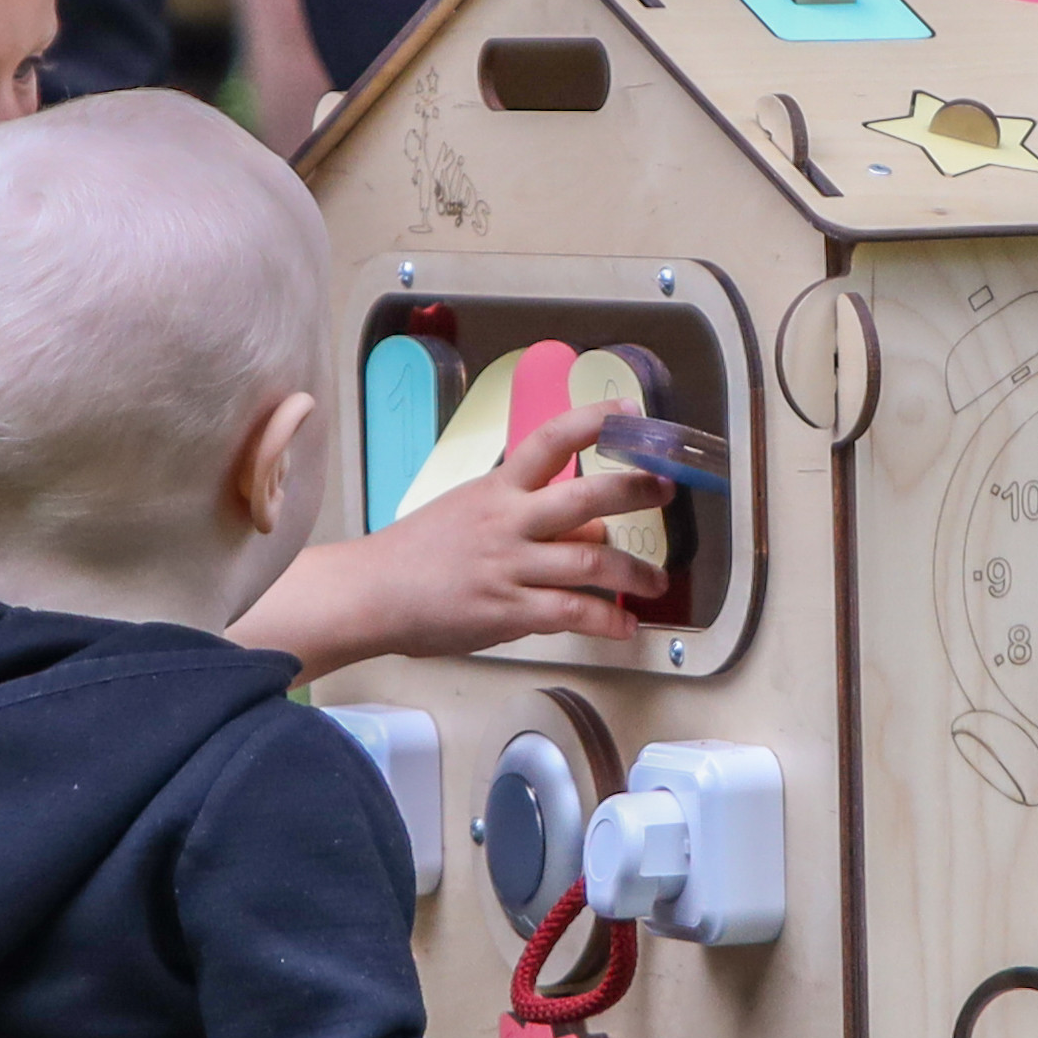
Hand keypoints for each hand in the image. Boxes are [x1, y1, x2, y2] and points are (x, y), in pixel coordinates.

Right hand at [233, 402, 670, 676]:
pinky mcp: (508, 610)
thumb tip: (587, 531)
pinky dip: (605, 621)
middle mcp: (507, 521)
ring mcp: (509, 566)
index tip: (627, 410)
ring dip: (634, 573)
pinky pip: (570, 613)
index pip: (548, 440)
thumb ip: (525, 515)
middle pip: (585, 498)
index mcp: (496, 489)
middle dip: (635, 492)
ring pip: (590, 561)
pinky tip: (624, 627)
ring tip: (656, 583)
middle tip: (665, 492)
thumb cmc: (416, 554)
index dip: (591, 421)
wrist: (371, 592)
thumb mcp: (467, 513)